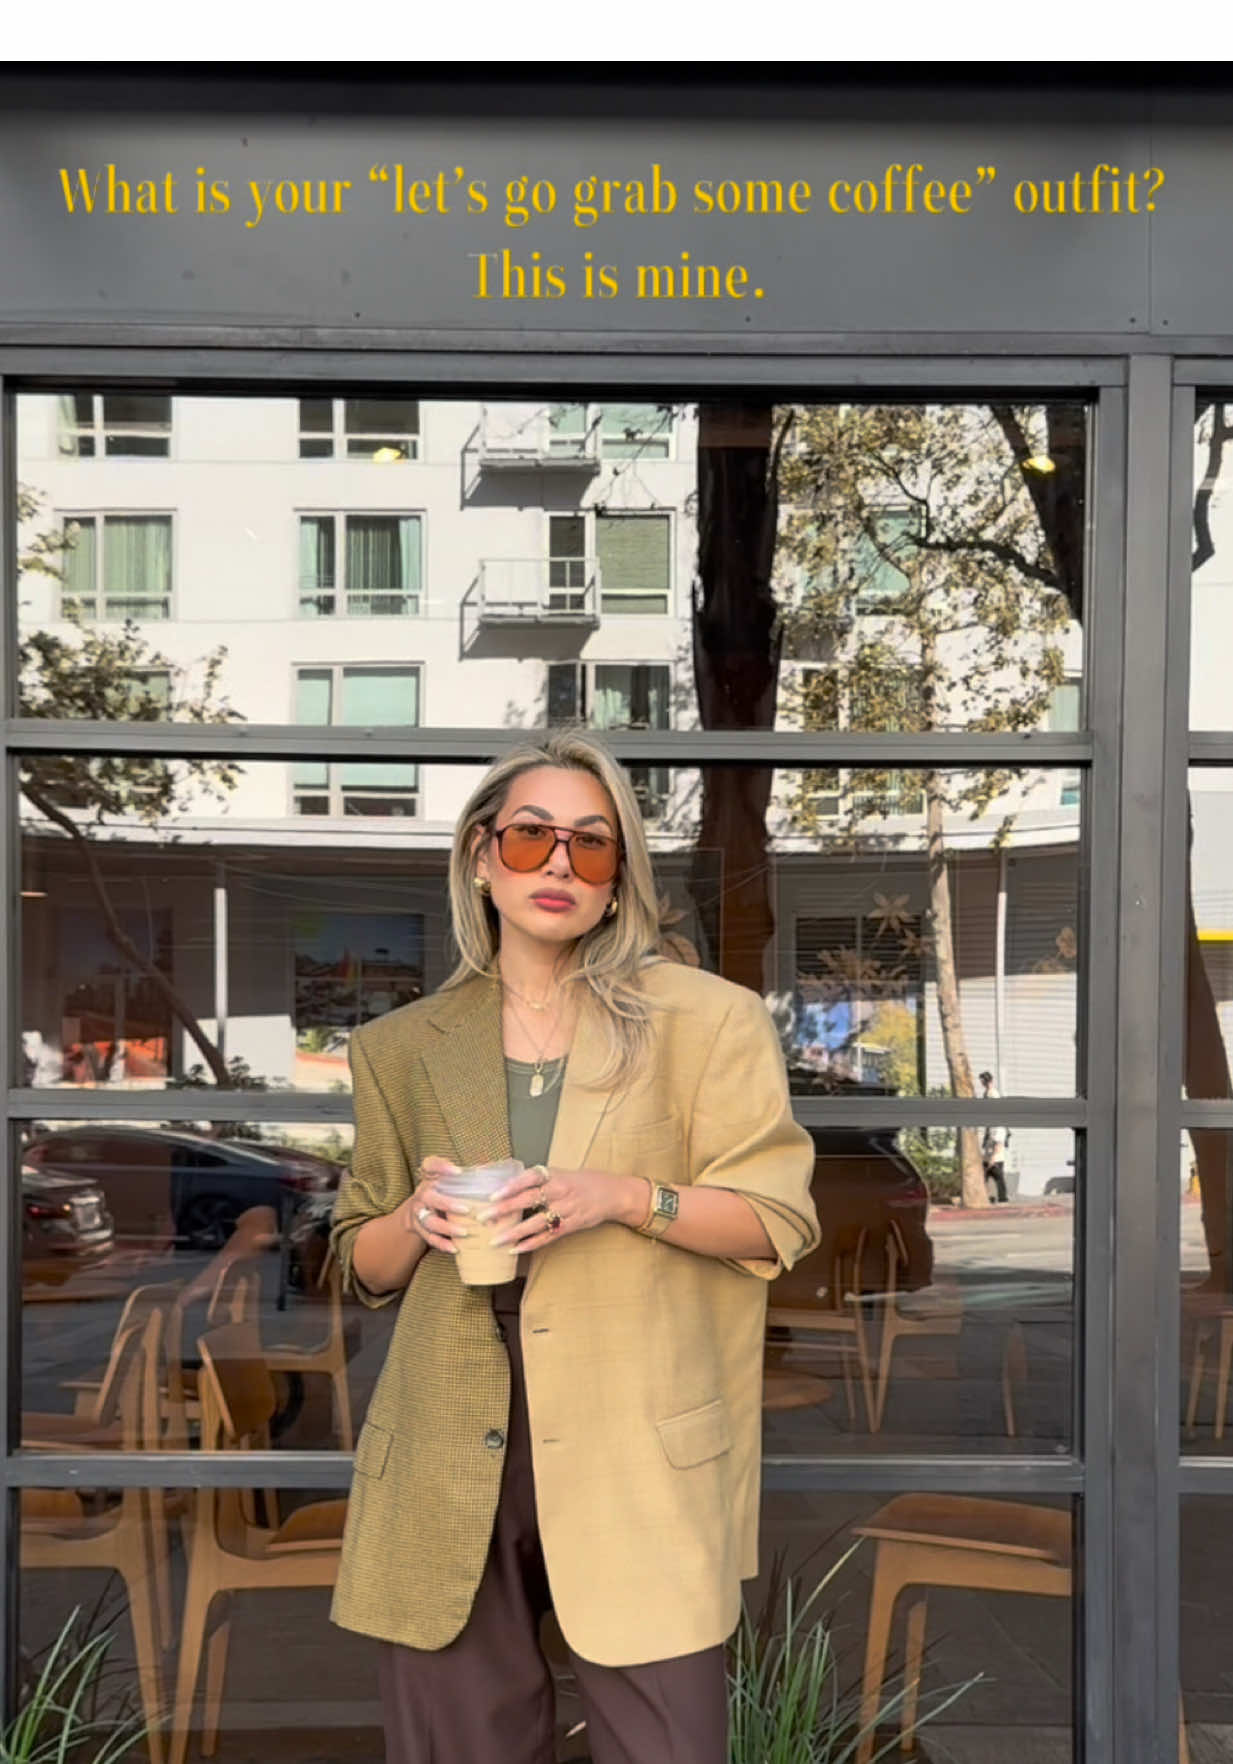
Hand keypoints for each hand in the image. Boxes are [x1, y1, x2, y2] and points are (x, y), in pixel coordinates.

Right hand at [402, 1156, 471, 1255]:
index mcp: (430, 1177)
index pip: (430, 1165)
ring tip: (464, 1233)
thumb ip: (467, 1175)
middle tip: (467, 1209)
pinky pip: (429, 1238)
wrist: (418, 1209)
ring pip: (429, 1221)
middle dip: (447, 1204)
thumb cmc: (442, 1191)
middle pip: (429, 1197)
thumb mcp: (449, 1179)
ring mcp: (418, 1212)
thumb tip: (492, 1171)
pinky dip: (442, 1244)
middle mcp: (422, 1193)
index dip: (442, 1167)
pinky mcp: (419, 1229)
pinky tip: (455, 1248)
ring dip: (447, 1228)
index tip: (458, 1171)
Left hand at [484, 1163, 639, 1253]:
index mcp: (554, 1175)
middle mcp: (560, 1190)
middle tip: (484, 1217)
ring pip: (537, 1222)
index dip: (511, 1185)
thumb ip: (536, 1179)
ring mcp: (567, 1209)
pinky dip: (531, 1244)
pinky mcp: (572, 1225)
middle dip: (505, 1209)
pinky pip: (548, 1236)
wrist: (612, 1193)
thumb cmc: (580, 1182)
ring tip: (495, 1240)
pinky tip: (516, 1249)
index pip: (529, 1177)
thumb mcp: (559, 1173)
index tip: (493, 1194)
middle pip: (529, 1199)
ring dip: (514, 1232)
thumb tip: (504, 1182)